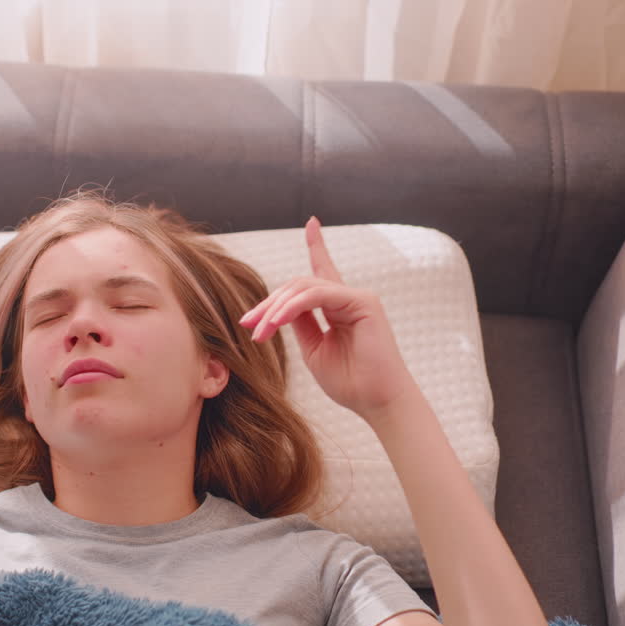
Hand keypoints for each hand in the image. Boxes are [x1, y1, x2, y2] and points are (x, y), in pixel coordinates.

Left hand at [239, 218, 416, 419]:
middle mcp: (348, 297)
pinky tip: (277, 321)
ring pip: (304, 287)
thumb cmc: (349, 382)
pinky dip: (294, 306)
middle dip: (268, 303)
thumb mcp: (314, 349)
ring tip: (260, 330)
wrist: (376, 402)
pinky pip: (319, 295)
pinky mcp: (363, 302)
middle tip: (247, 324)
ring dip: (275, 308)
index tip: (312, 223)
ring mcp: (357, 297)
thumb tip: (279, 308)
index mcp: (338, 307)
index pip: (323, 271)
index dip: (317, 246)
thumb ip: (300, 324)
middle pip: (298, 285)